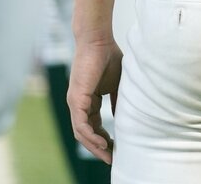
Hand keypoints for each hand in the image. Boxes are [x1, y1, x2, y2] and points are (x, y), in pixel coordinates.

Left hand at [68, 37, 122, 163]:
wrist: (98, 40)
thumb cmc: (108, 57)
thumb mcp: (117, 84)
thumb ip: (118, 101)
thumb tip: (125, 118)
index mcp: (88, 101)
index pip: (94, 126)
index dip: (105, 139)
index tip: (117, 149)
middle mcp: (79, 104)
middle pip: (86, 134)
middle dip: (99, 148)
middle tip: (112, 159)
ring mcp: (75, 102)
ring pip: (81, 133)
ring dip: (94, 146)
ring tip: (108, 155)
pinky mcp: (75, 99)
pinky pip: (81, 124)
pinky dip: (90, 136)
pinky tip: (102, 142)